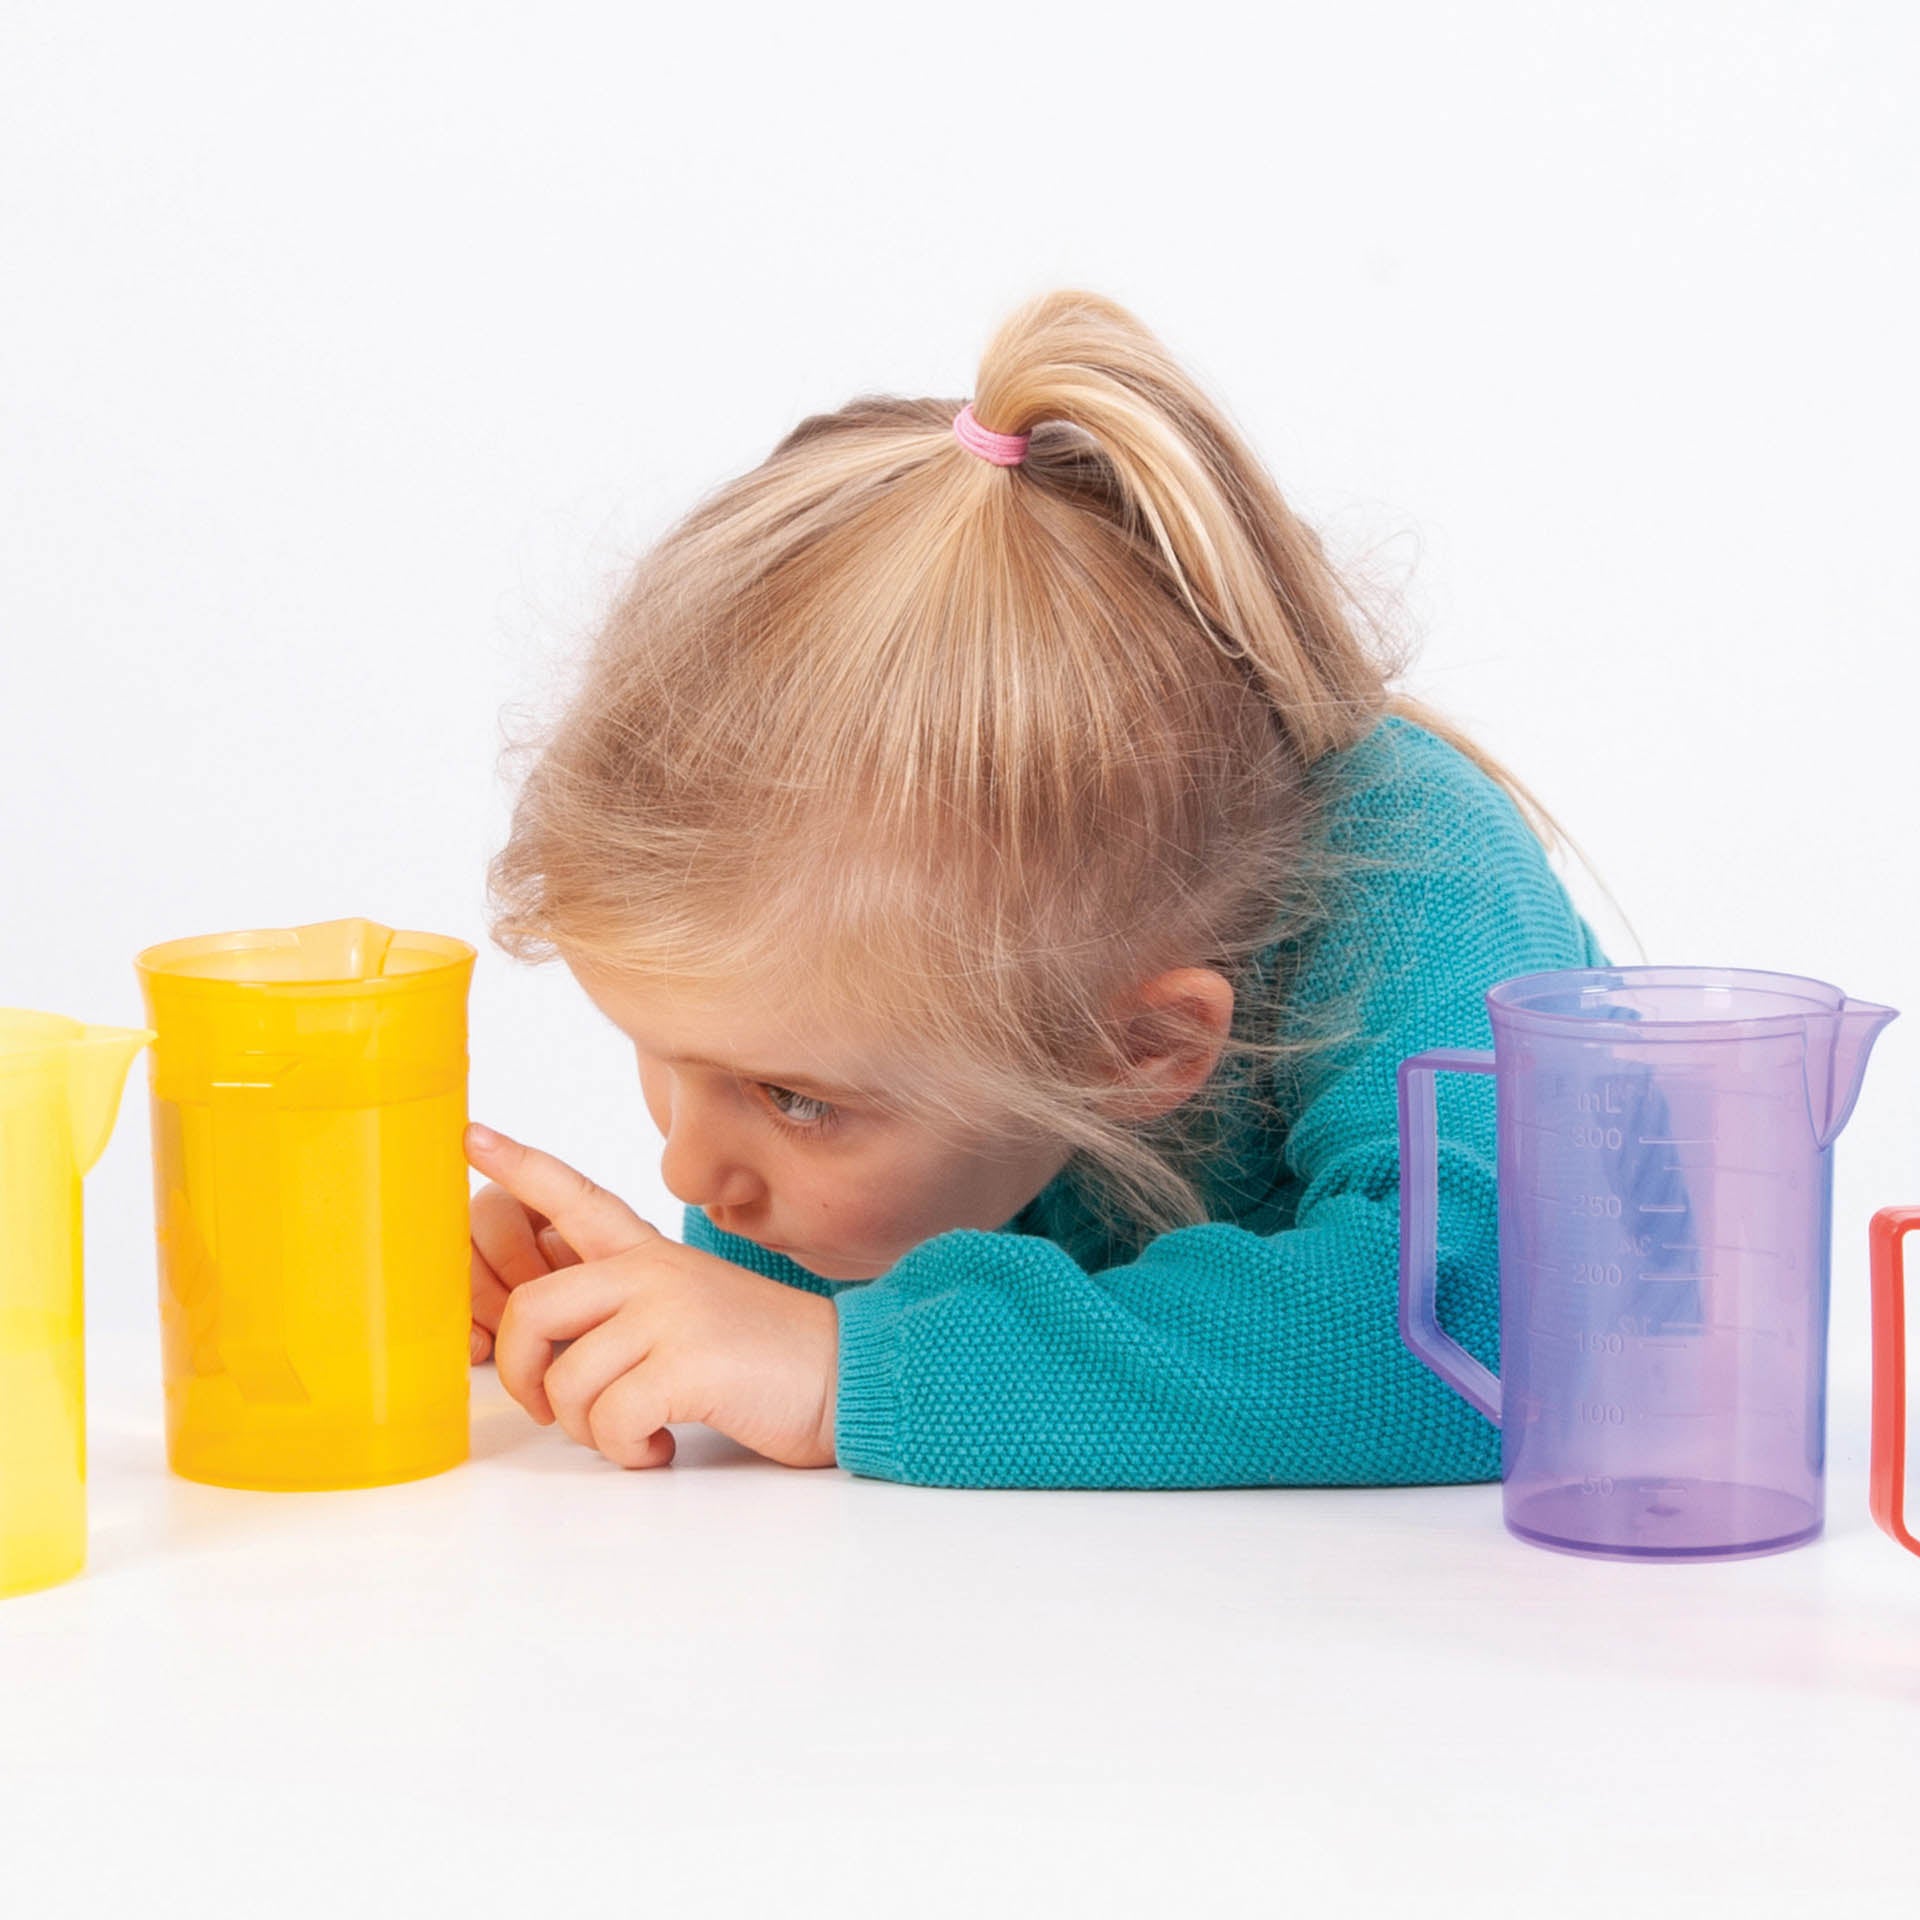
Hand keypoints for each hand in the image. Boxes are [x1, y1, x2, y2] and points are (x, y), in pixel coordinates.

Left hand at [464, 1123, 838, 1469]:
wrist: (846, 1375)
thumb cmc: (766, 1357)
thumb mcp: (694, 1310)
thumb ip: (628, 1316)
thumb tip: (558, 1365)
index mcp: (652, 1256)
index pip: (575, 1196)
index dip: (518, 1166)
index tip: (469, 1134)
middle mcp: (654, 1273)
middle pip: (531, 1310)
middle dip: (522, 1376)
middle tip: (550, 1411)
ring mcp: (670, 1313)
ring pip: (567, 1382)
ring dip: (589, 1432)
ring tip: (634, 1436)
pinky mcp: (686, 1362)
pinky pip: (609, 1419)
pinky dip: (626, 1451)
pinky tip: (660, 1446)